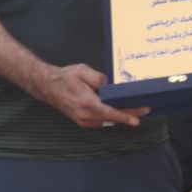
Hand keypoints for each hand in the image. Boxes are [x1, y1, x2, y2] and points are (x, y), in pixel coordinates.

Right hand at [34, 64, 148, 127]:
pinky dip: (111, 117)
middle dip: (129, 115)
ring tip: (135, 111)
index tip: (137, 119)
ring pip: (107, 121)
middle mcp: (85, 115)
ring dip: (120, 117)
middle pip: (112, 118)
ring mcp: (83, 120)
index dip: (125, 116)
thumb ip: (98, 78)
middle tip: (144, 111)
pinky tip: (120, 111)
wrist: (48, 86)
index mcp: (86, 103)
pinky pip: (101, 121)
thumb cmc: (65, 77)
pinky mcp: (82, 121)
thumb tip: (110, 85)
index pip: (110, 112)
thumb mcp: (83, 71)